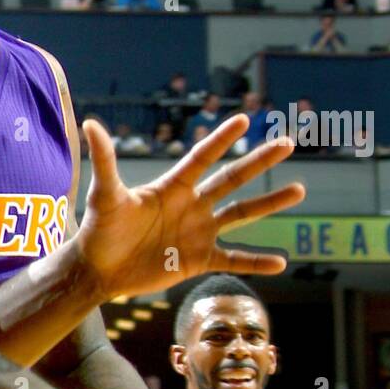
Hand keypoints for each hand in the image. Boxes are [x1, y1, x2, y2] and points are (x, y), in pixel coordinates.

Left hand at [72, 115, 302, 300]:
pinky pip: (234, 260)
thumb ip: (104, 160)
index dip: (221, 139)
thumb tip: (90, 123)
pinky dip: (256, 262)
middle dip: (259, 161)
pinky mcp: (199, 260)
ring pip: (242, 214)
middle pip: (232, 179)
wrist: (99, 269)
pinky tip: (281, 262)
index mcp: (172, 187)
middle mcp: (191, 205)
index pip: (202, 158)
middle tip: (287, 142)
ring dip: (270, 203)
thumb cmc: (99, 229)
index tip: (243, 119)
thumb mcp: (104, 194)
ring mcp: (198, 233)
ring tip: (299, 189)